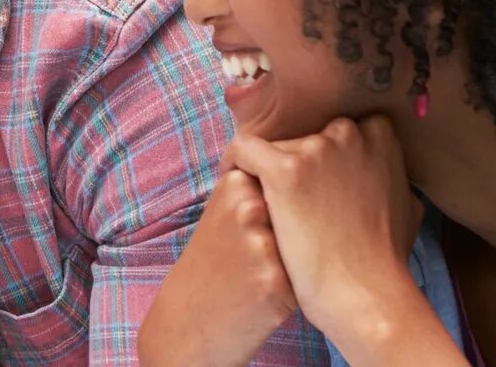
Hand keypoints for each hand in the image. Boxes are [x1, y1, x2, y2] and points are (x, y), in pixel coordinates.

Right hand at [140, 169, 298, 366]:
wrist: (186, 322)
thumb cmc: (212, 266)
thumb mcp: (221, 214)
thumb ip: (256, 190)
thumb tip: (305, 173)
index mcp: (235, 185)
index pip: (287, 183)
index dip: (277, 209)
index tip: (248, 227)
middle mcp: (249, 209)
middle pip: (301, 212)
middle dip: (290, 233)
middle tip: (250, 255)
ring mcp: (263, 245)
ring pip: (307, 245)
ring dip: (295, 261)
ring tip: (255, 276)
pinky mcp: (279, 283)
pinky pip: (308, 276)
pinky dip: (294, 287)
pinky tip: (264, 296)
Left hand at [228, 116, 427, 346]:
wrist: (364, 292)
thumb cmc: (384, 260)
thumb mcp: (406, 207)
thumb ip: (391, 178)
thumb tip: (387, 173)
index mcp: (380, 138)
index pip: (340, 128)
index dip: (326, 155)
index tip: (316, 176)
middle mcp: (349, 135)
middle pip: (307, 136)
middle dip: (299, 161)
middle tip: (292, 196)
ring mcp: (316, 150)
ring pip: (276, 146)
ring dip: (269, 170)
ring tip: (266, 204)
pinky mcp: (284, 169)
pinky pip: (244, 150)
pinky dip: (233, 162)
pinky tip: (230, 180)